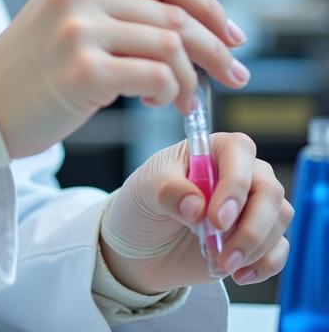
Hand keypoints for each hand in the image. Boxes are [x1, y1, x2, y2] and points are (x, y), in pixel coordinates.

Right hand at [0, 0, 248, 157]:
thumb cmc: (34, 67)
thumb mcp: (69, 16)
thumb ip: (118, 6)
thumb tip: (194, 19)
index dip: (207, 4)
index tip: (231, 32)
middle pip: (174, 12)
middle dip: (215, 47)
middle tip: (234, 75)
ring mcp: (79, 28)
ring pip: (171, 45)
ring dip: (190, 78)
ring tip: (182, 100)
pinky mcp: (84, 70)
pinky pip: (158, 77)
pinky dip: (170, 94)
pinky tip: (156, 104)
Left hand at [100, 133, 292, 293]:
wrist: (142, 246)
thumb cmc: (144, 204)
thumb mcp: (144, 190)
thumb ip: (168, 192)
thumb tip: (197, 206)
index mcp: (211, 149)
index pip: (239, 151)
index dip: (234, 184)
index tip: (216, 219)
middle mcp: (239, 173)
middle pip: (269, 190)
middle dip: (250, 226)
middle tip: (222, 250)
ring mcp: (251, 205)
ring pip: (278, 218)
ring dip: (254, 247)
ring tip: (221, 262)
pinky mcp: (258, 237)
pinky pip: (280, 247)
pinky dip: (264, 264)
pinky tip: (237, 274)